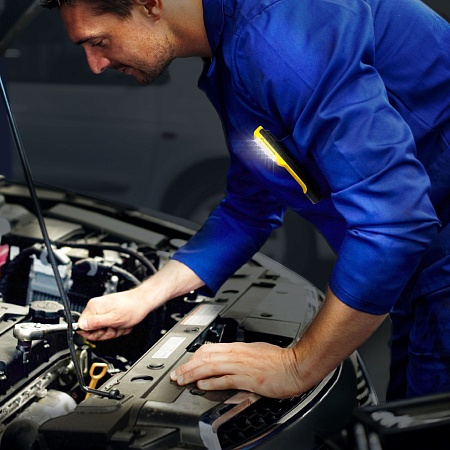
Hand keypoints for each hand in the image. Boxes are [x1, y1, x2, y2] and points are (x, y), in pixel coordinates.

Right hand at [77, 287, 149, 340]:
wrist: (143, 302)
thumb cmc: (132, 308)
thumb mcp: (113, 319)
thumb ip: (95, 323)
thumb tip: (81, 326)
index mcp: (93, 307)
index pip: (81, 326)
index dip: (92, 333)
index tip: (102, 331)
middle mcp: (96, 308)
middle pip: (92, 330)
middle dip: (105, 332)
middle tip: (114, 327)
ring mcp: (103, 310)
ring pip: (102, 330)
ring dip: (113, 331)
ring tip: (120, 325)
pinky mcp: (110, 313)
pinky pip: (109, 326)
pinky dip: (117, 328)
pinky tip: (123, 324)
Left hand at [170, 342, 306, 397]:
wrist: (296, 365)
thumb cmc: (280, 360)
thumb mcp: (257, 351)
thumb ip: (242, 355)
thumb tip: (229, 358)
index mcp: (239, 347)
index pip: (210, 348)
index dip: (194, 356)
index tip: (186, 363)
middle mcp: (238, 354)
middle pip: (206, 357)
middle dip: (188, 366)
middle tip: (176, 374)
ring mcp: (242, 366)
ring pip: (212, 367)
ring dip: (194, 374)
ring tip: (183, 380)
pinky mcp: (249, 379)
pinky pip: (226, 379)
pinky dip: (212, 383)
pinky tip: (202, 386)